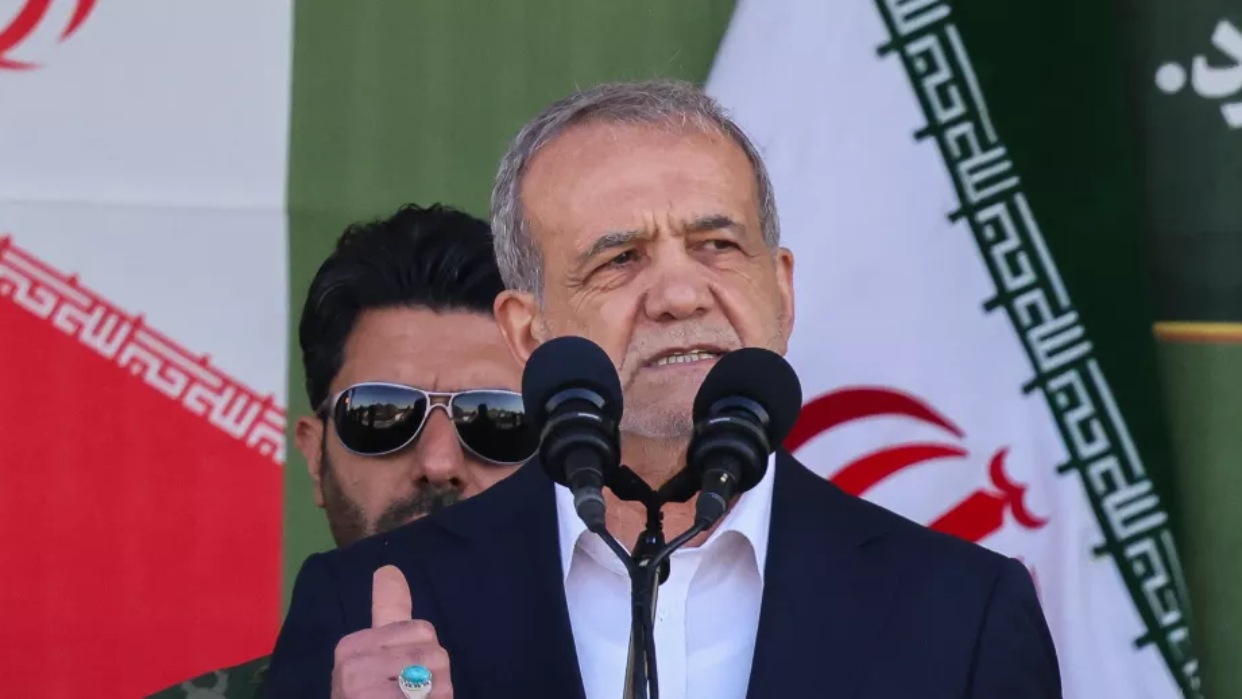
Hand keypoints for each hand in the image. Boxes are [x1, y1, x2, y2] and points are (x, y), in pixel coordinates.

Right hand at [330, 565, 453, 697]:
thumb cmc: (373, 698)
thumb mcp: (377, 654)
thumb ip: (386, 612)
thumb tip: (388, 569)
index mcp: (351, 647)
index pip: (422, 629)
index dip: (427, 655)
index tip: (403, 675)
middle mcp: (351, 669)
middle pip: (434, 654)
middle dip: (437, 679)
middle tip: (413, 697)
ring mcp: (362, 695)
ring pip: (439, 683)